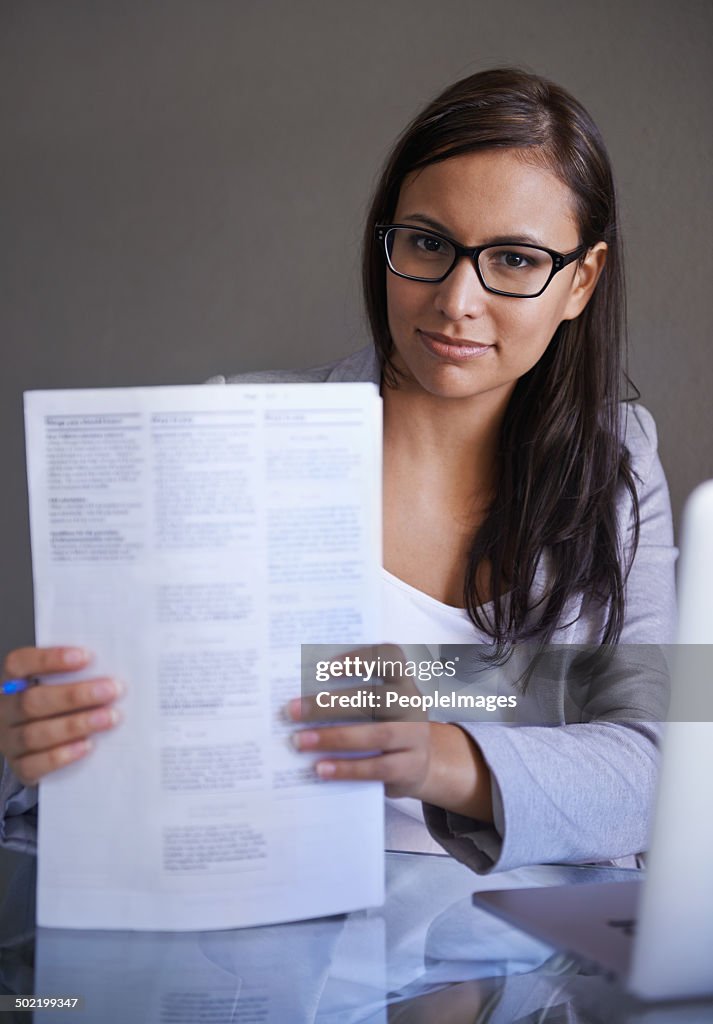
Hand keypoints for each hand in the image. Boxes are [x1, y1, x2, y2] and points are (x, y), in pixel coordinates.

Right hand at [0, 647, 123, 785]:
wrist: (41, 745)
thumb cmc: (59, 704)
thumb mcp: (59, 684)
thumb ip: (77, 674)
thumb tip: (114, 665)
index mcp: (12, 682)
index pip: (19, 663)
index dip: (50, 659)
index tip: (87, 657)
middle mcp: (5, 710)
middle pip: (32, 701)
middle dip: (75, 696)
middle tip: (112, 691)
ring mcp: (9, 741)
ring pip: (34, 734)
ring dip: (76, 725)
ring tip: (109, 718)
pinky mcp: (20, 767)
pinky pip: (34, 765)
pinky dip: (62, 755)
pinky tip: (87, 746)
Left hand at [289, 643, 493, 818]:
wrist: (418, 765)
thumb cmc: (384, 725)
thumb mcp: (375, 706)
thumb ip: (348, 696)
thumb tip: (299, 699)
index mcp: (402, 680)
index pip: (391, 658)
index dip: (361, 657)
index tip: (326, 666)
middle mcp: (413, 704)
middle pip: (375, 699)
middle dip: (329, 704)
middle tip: (292, 710)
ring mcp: (416, 736)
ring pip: (377, 735)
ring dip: (333, 738)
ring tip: (299, 741)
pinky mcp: (411, 767)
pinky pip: (378, 768)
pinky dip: (347, 768)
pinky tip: (321, 768)